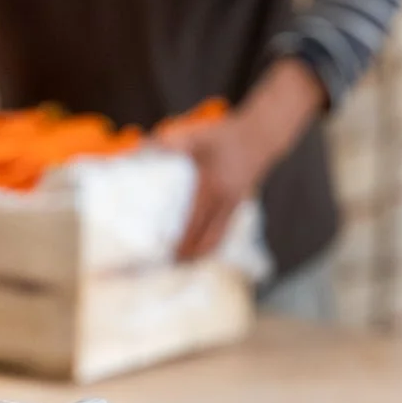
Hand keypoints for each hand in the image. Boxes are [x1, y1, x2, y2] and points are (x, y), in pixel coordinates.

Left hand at [157, 113, 277, 262]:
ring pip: (218, 238)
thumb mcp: (196, 135)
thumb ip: (168, 142)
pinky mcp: (238, 203)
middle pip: (208, 240)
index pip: (195, 224)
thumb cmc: (226, 134)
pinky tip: (200, 247)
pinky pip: (224, 230)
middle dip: (190, 256)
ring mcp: (235, 205)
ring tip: (182, 263)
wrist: (263, 134)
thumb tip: (138, 146)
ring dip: (201, 252)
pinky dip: (211, 241)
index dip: (183, 243)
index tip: (169, 257)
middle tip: (170, 268)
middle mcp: (225, 201)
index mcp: (212, 188)